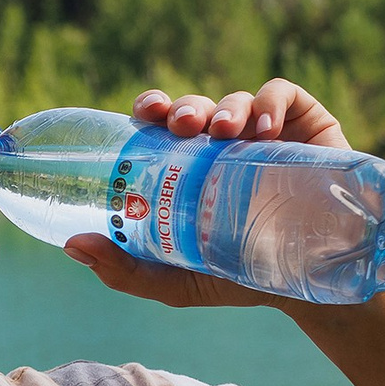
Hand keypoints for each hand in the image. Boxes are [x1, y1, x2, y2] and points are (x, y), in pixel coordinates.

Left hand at [66, 80, 353, 308]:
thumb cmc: (238, 278)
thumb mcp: (176, 280)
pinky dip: (271, 103)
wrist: (311, 288)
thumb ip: (125, 268)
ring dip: (224, 107)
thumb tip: (73, 246)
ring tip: (224, 132)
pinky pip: (284, 96)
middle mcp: (223, 145)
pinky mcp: (306, 128)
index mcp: (189, 168)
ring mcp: (265, 134)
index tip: (145, 114)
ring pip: (237, 101)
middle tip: (182, 124)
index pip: (163, 126)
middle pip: (196, 108)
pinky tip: (265, 129)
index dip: (152, 109)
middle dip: (184, 106)